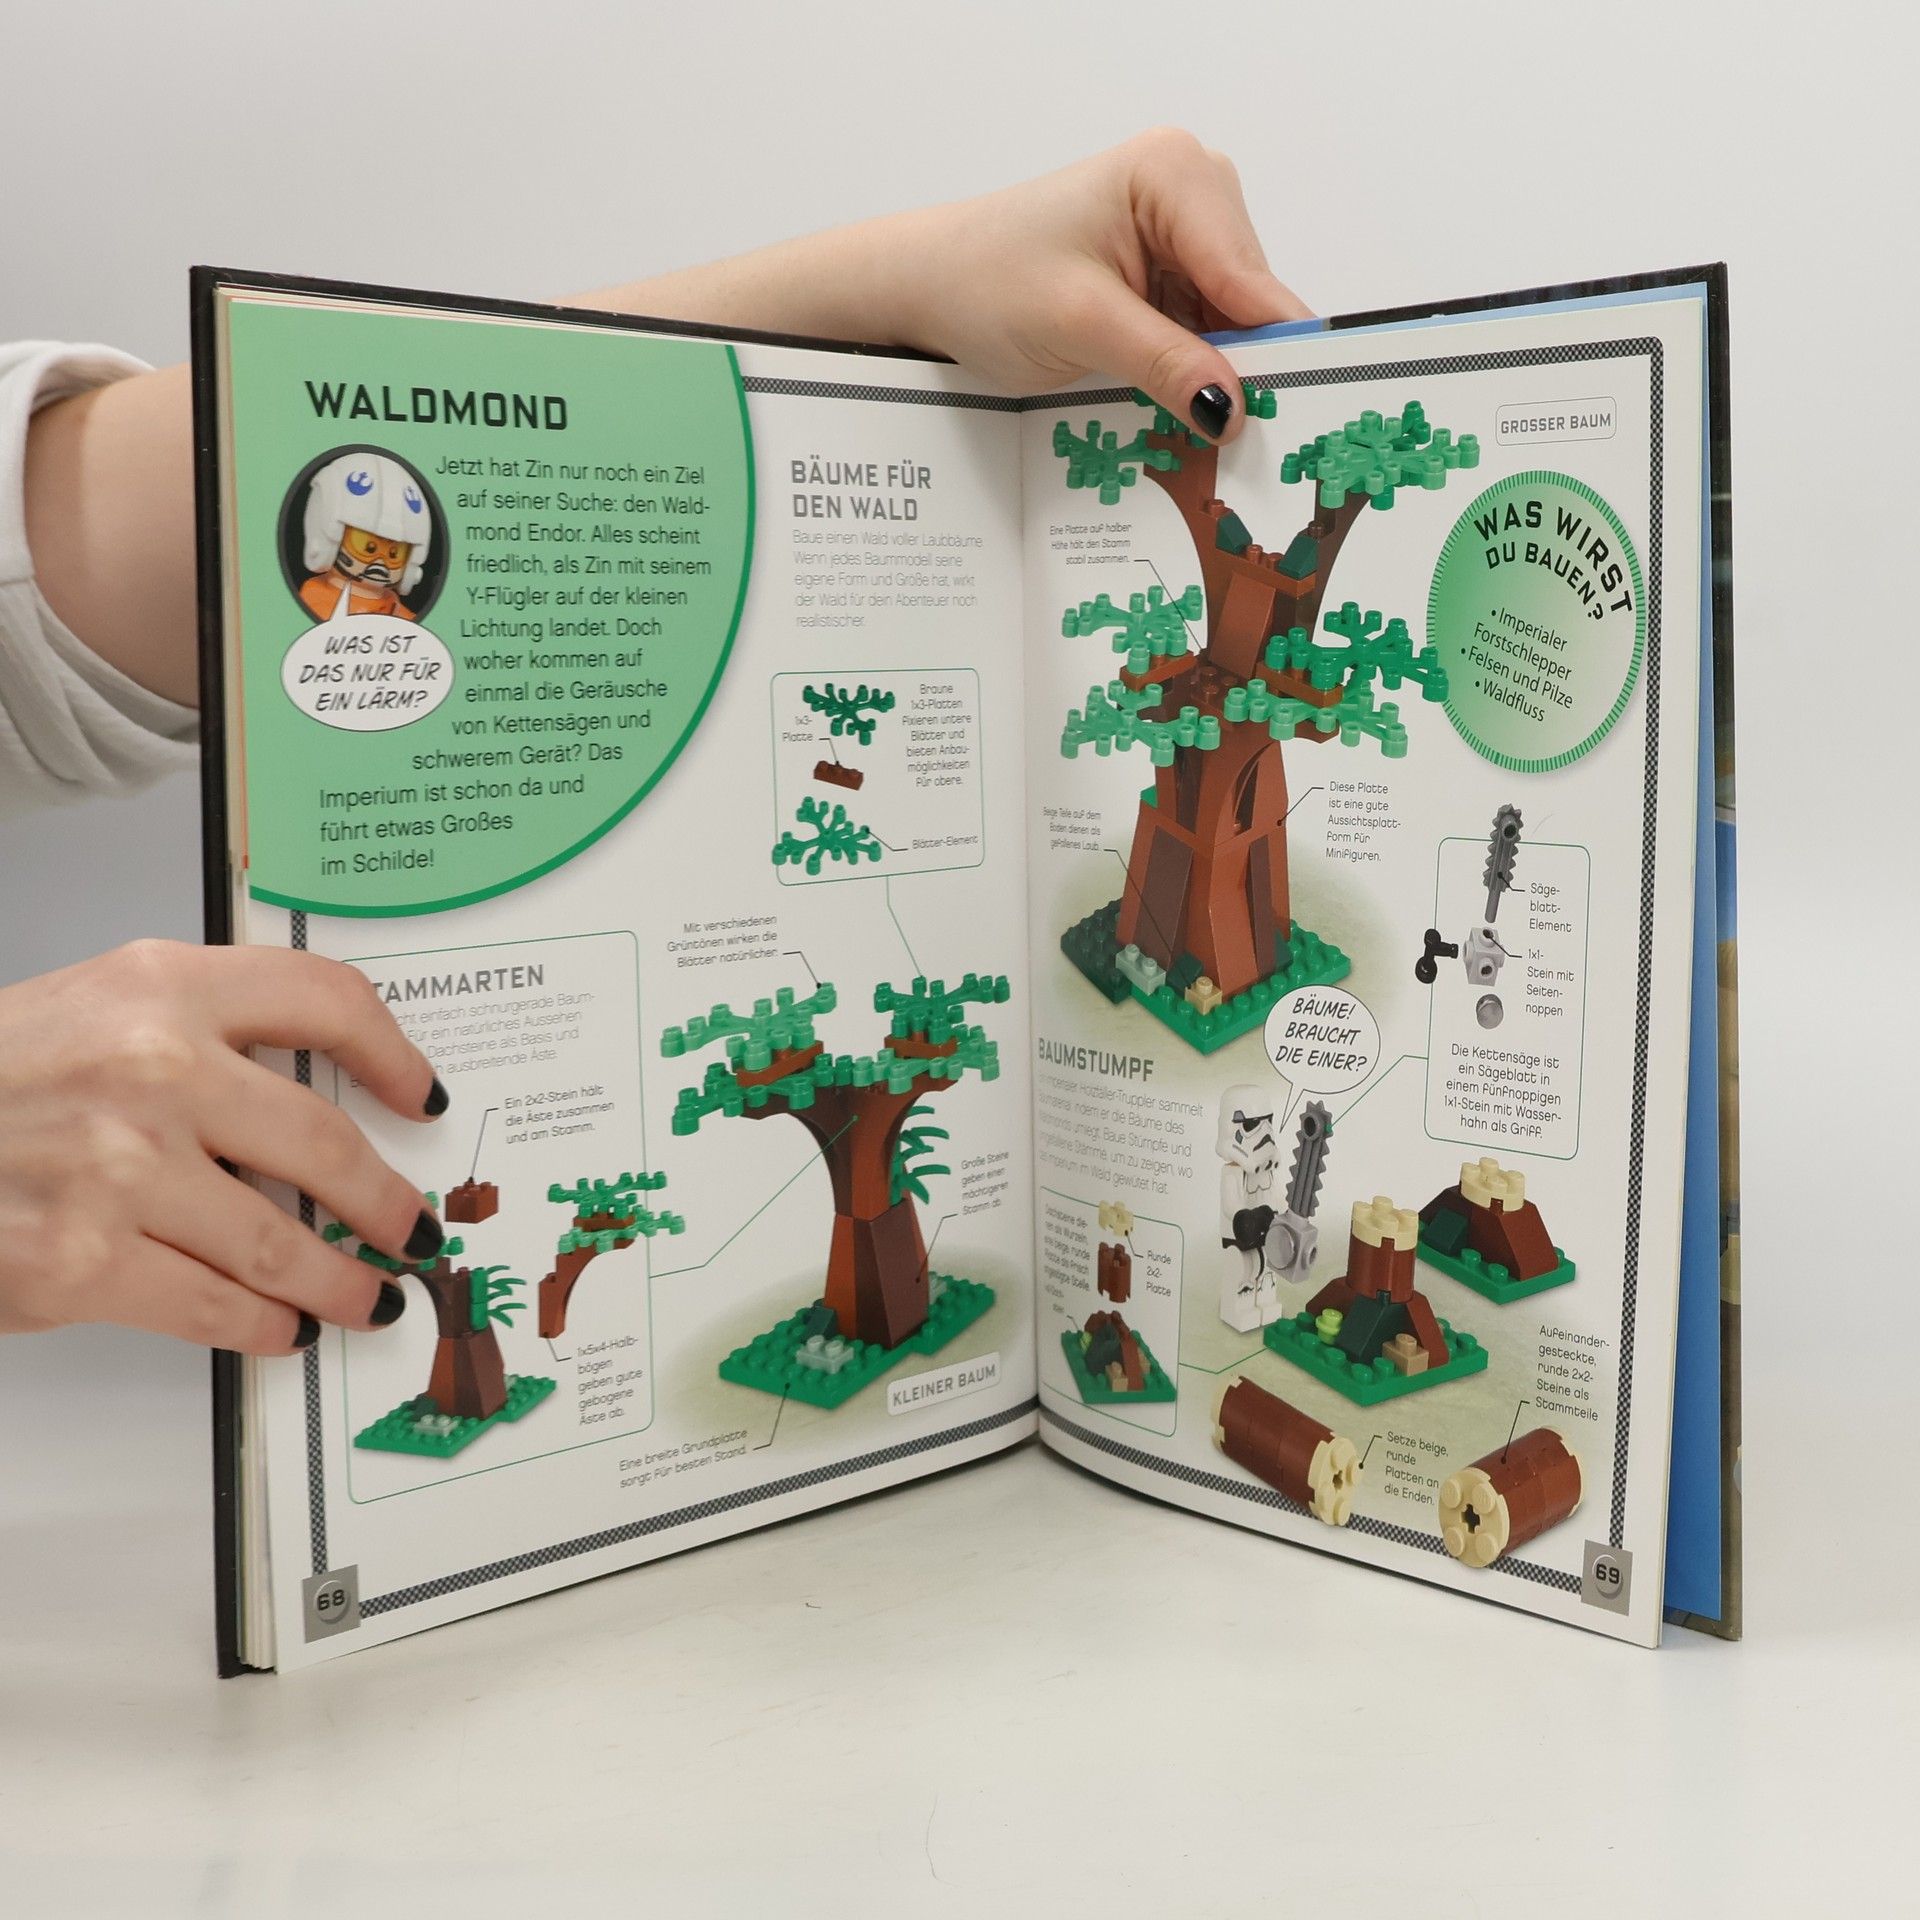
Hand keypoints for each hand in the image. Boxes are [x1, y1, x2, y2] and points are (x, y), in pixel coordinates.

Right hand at [0, 941, 446, 1352]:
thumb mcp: (92, 1011)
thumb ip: (202, 1032)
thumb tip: (315, 1107)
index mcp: (160, 986)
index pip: (324, 999)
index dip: (393, 1052)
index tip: (421, 1096)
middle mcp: (152, 1067)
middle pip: (325, 1143)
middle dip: (386, 1201)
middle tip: (414, 1226)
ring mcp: (119, 1169)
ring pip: (282, 1242)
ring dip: (341, 1281)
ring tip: (368, 1296)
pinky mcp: (82, 1262)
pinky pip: (214, 1305)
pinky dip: (264, 1324)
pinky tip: (282, 1327)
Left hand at [894, 129, 1310, 439]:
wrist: (928, 287)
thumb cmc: (984, 281)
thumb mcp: (1081, 327)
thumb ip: (1165, 363)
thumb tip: (1233, 408)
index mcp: (1175, 175)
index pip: (1250, 278)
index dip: (1275, 352)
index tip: (1299, 415)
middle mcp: (1190, 191)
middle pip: (1250, 301)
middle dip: (1242, 369)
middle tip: (1237, 445)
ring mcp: (1180, 232)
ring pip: (1232, 323)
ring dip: (1216, 378)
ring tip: (1199, 433)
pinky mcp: (1164, 270)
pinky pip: (1203, 330)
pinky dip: (1194, 373)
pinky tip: (1180, 407)